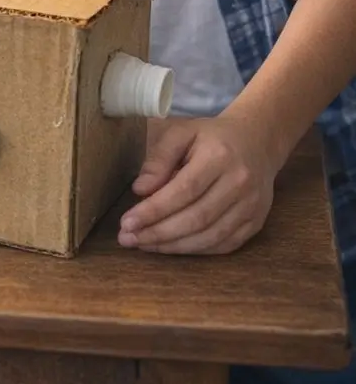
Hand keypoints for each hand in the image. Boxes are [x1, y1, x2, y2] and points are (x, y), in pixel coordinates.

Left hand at [117, 115, 278, 254]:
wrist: (257, 141)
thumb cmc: (212, 137)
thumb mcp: (183, 133)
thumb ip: (159, 158)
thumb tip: (139, 190)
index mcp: (219, 156)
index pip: (184, 190)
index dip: (154, 210)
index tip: (127, 222)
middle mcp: (240, 183)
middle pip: (196, 218)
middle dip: (158, 233)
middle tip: (128, 238)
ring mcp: (252, 206)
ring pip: (210, 237)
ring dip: (173, 246)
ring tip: (144, 245)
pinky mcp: (256, 222)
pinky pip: (223, 245)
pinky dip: (195, 250)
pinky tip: (171, 247)